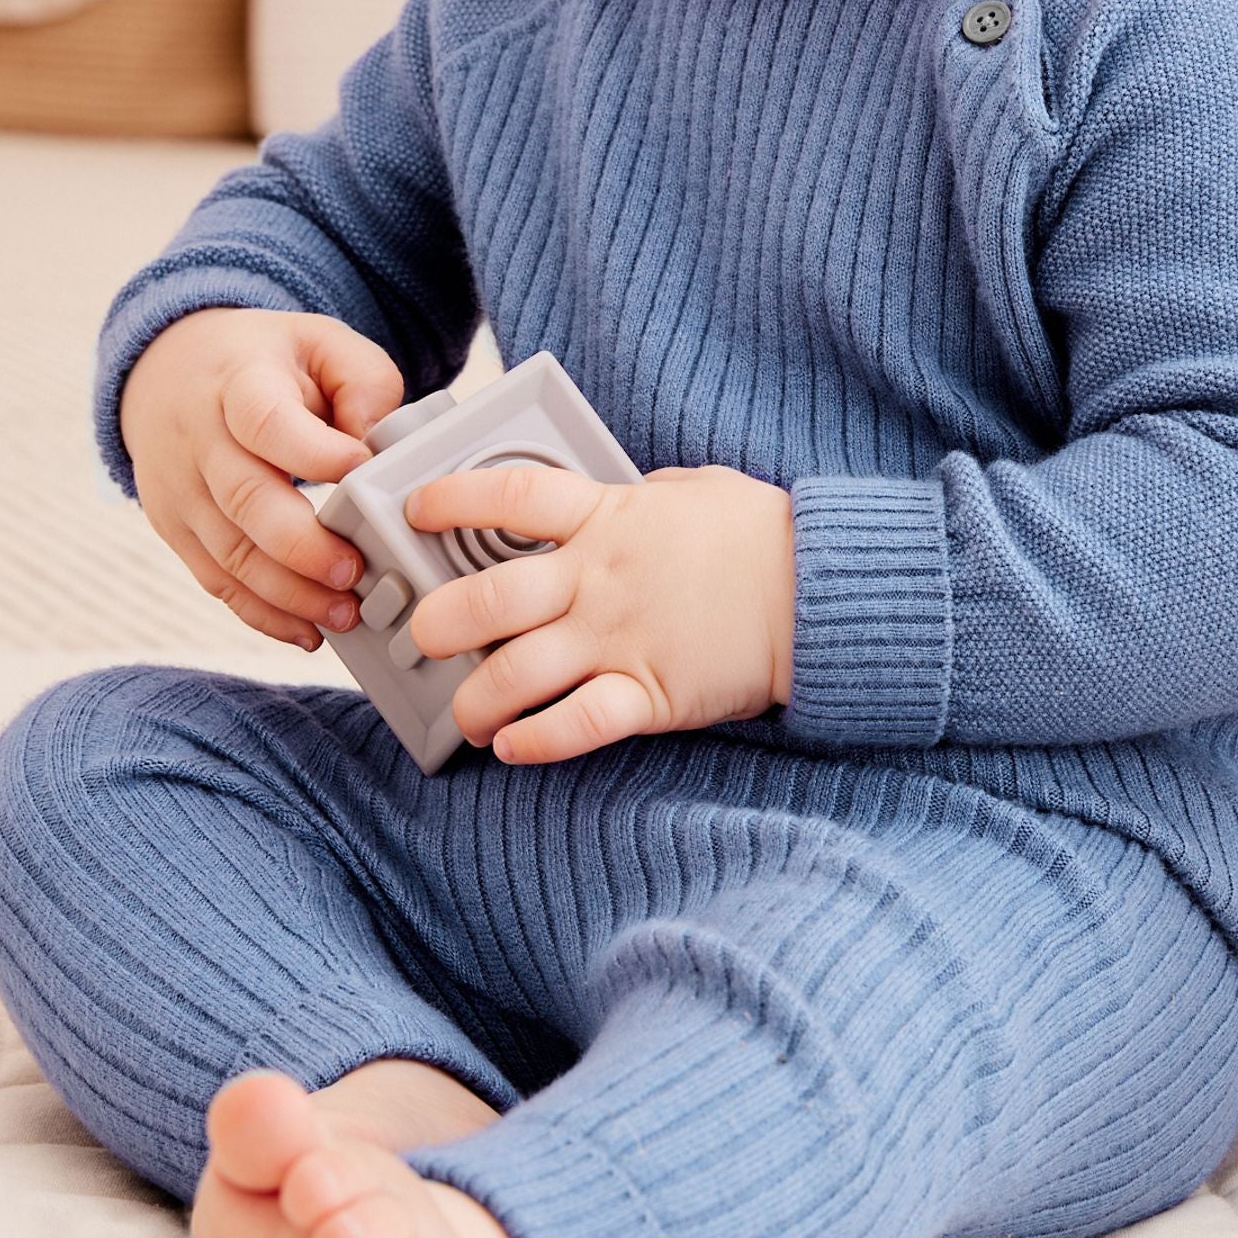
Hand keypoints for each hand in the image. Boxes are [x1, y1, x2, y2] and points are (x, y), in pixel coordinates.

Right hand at [119, 308, 403, 649]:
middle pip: (244, 499)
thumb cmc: (264, 363)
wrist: (168, 371)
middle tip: (354, 573)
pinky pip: (215, 581)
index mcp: (238, 382)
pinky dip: (261, 614)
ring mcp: (180, 489)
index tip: (360, 471)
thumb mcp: (321, 344)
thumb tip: (376, 442)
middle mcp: (198, 438)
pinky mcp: (176, 529)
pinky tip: (306, 632)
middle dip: (303, 546)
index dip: (313, 451)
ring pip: (229, 553)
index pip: (266, 419)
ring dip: (289, 594)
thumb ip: (365, 382)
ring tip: (344, 613)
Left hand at [403, 462, 795, 761]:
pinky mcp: (649, 694)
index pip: (510, 498)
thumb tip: (618, 500)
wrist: (820, 593)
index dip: (452, 499)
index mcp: (608, 519)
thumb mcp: (691, 490)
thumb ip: (638, 497)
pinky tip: (514, 746)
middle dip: (439, 624)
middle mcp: (599, 581)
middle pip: (487, 601)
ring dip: (475, 701)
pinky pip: (576, 725)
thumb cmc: (762, 536)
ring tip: (466, 714)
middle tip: (425, 638)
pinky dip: (536, 742)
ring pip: (514, 675)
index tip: (416, 510)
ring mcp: (620, 639)